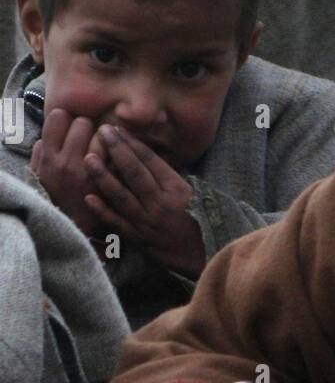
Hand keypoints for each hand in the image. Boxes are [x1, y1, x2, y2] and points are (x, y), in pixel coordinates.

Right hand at [30, 109, 108, 235]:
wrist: (74, 230)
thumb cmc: (56, 200)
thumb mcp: (39, 177)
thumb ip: (40, 154)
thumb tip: (48, 136)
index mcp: (50, 158)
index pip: (59, 117)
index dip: (66, 118)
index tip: (69, 125)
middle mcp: (69, 163)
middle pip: (84, 122)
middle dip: (87, 126)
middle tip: (89, 135)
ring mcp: (92, 173)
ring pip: (105, 136)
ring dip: (107, 136)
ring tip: (106, 143)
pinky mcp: (112, 182)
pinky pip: (119, 155)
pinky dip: (122, 152)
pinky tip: (119, 156)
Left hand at [83, 125, 205, 274]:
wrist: (198, 254)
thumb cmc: (192, 218)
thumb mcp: (187, 192)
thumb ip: (164, 174)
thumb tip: (139, 150)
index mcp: (176, 189)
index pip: (151, 161)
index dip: (132, 143)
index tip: (116, 128)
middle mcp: (161, 203)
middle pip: (136, 173)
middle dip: (117, 151)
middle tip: (102, 131)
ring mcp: (148, 221)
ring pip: (123, 196)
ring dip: (104, 177)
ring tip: (89, 158)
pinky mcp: (138, 239)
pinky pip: (118, 223)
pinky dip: (103, 211)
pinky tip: (88, 198)